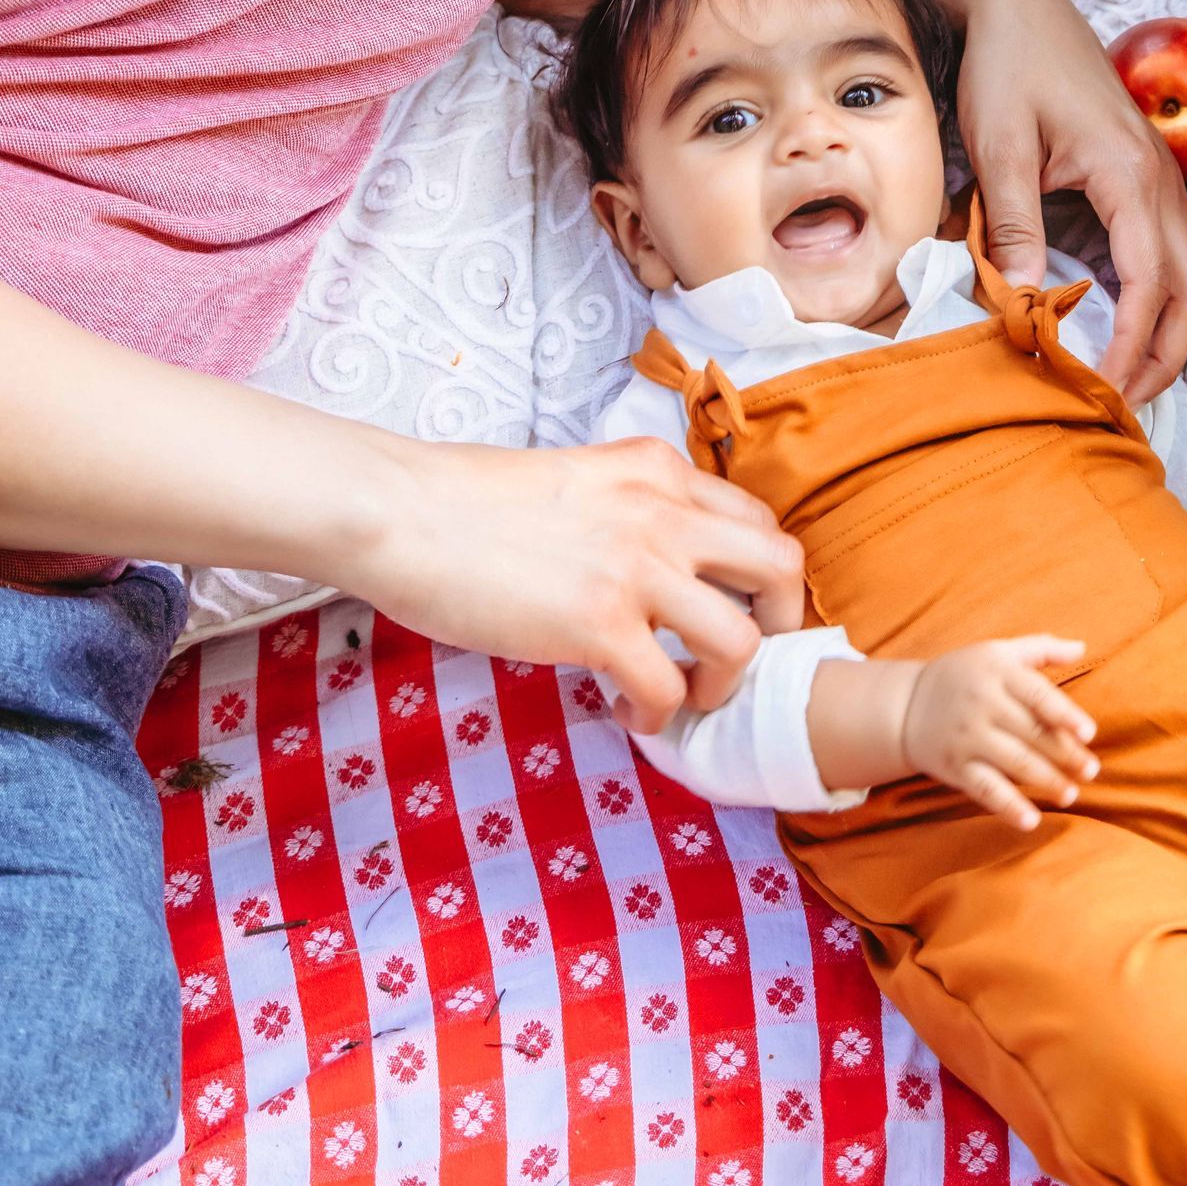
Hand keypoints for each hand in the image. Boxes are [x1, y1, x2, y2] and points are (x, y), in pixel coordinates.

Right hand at [358, 430, 805, 729]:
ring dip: (719, 682)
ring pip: (742, 640)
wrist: (404, 512)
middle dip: (776, 627)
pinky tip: (621, 709)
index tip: (732, 612)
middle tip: (731, 661)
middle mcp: (663, 511)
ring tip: (677, 694)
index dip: (758, 578)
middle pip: (782, 568)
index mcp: (658, 470)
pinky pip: (668, 690)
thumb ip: (631, 508)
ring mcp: (635, 568)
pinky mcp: (597, 624)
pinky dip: (655, 716)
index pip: (758, 519)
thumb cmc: (470, 500)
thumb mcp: (581, 478)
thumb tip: (654, 562)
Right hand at [902, 636, 1099, 832]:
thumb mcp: (998, 652)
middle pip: (1031, 732)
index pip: (1037, 694)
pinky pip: (986, 789)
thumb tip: (1082, 648)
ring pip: (1014, 762)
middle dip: (1064, 754)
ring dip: (1046, 780)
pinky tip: (1031, 821)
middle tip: (1092, 771)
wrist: (906, 705)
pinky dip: (1008, 806)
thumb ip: (1041, 649)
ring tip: (1071, 794)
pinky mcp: (956, 767)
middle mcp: (983, 704)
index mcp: (998, 672)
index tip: (1089, 733)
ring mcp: (969, 737)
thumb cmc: (965, 675)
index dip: (1064, 714)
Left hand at [932, 0, 1186, 401]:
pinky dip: (1170, 295)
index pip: (1151, 280)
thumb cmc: (1007, 68)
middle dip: (1167, 353)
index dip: (1133, 343)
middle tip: (1122, 401)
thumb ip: (1012, 223)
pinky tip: (1133, 318)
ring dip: (1176, 328)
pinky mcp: (1149, 173)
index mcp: (1128, 172)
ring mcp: (1162, 175)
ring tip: (1131, 372)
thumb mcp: (999, 145)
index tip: (1103, 387)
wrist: (1021, 6)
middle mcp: (1160, 177)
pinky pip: (1183, 248)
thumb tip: (1022, 299)